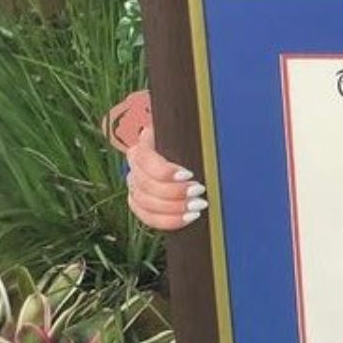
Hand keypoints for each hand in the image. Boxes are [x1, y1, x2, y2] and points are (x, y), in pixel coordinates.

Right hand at [102, 92, 204, 231]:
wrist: (184, 147)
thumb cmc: (189, 136)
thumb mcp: (188, 129)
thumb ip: (192, 127)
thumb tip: (207, 122)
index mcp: (143, 144)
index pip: (145, 160)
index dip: (164, 171)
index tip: (189, 174)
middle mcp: (134, 165)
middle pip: (145, 185)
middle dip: (174, 193)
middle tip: (200, 192)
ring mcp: (134, 185)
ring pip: (144, 202)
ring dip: (173, 209)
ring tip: (198, 207)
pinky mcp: (139, 202)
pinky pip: (147, 217)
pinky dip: (168, 221)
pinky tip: (188, 218)